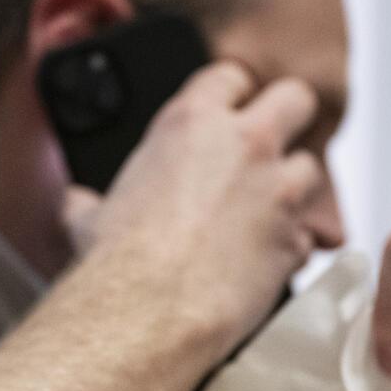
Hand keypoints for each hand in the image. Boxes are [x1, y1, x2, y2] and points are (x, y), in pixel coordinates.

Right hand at [68, 60, 338, 358]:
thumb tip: (77, 204)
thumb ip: (92, 199)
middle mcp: (245, 145)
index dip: (232, 95)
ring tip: (267, 214)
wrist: (147, 314)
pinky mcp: (295, 241)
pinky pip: (308, 235)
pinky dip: (291, 247)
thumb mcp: (90, 217)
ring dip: (295, 189)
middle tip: (271, 146)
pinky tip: (265, 262)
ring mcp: (278, 191)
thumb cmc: (117, 263)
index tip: (228, 114)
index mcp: (191, 122)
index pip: (231, 76)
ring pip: (313, 169)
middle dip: (289, 119)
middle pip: (295, 99)